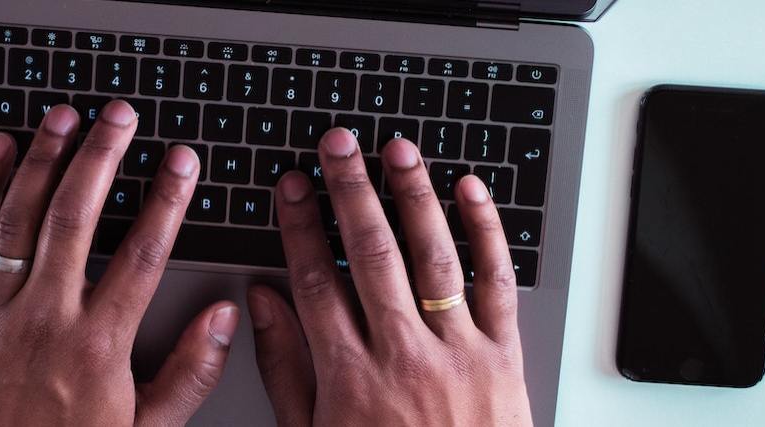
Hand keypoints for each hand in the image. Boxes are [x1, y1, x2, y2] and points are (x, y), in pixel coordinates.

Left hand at [0, 101, 238, 425]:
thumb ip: (188, 373)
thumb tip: (222, 319)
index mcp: (98, 347)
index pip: (143, 254)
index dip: (166, 199)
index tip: (181, 163)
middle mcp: (47, 319)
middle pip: (78, 215)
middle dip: (103, 155)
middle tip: (120, 116)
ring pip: (22, 216)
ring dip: (45, 159)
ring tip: (65, 118)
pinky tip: (1, 155)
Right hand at [248, 129, 531, 425]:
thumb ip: (286, 367)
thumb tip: (261, 302)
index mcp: (350, 377)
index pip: (316, 280)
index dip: (300, 226)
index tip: (292, 187)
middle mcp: (403, 355)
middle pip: (370, 253)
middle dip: (350, 191)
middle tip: (336, 146)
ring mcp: (457, 352)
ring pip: (432, 255)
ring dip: (412, 195)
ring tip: (396, 151)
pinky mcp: (503, 356)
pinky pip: (496, 282)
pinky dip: (485, 231)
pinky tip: (469, 192)